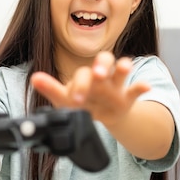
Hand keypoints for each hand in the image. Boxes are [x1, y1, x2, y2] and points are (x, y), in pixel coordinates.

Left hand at [30, 51, 150, 127]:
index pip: (83, 72)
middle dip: (100, 67)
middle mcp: (103, 76)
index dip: (79, 83)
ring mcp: (117, 86)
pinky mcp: (128, 96)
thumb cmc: (83, 104)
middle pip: (103, 61)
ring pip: (121, 69)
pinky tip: (145, 86)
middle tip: (97, 75)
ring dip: (123, 66)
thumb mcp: (66, 100)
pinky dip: (142, 86)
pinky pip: (136, 88)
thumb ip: (50, 88)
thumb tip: (34, 78)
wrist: (104, 117)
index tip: (75, 97)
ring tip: (125, 67)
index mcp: (86, 76)